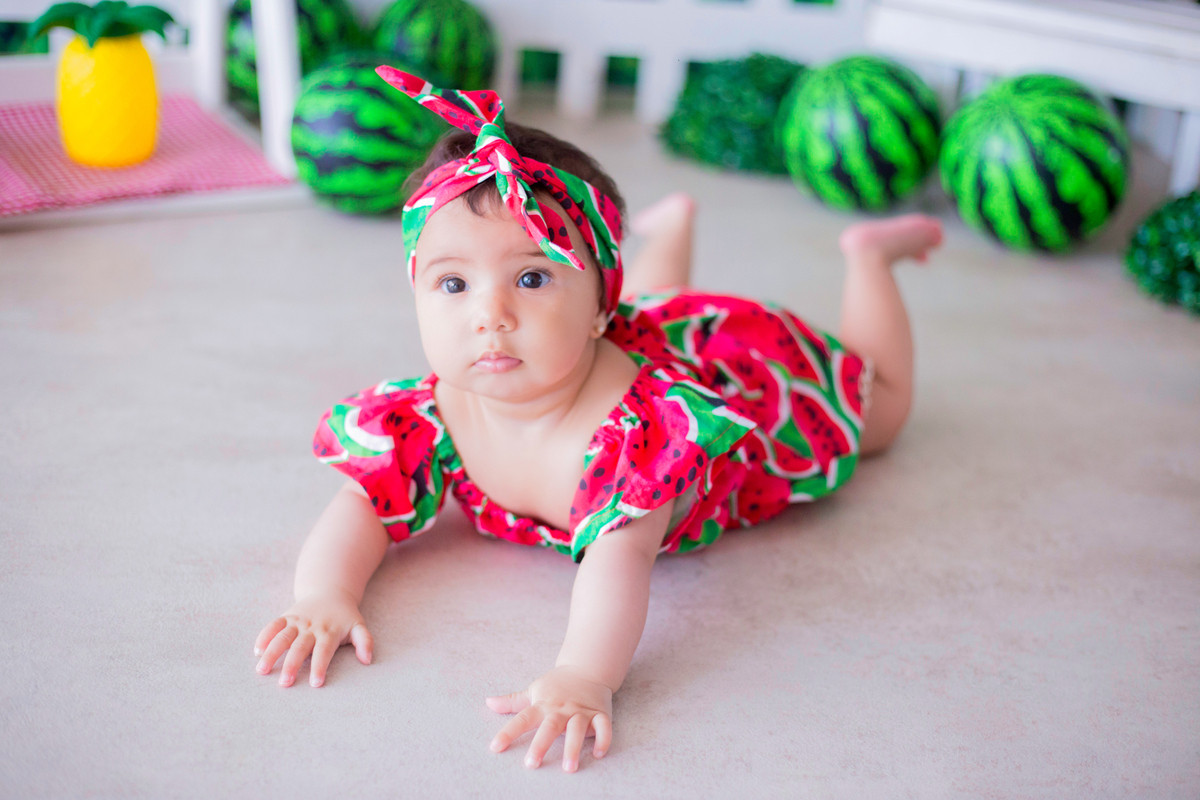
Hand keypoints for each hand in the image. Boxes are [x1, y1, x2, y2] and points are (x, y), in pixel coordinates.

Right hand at [253, 588, 372, 686]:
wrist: (330, 591)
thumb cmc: (344, 616)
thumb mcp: (358, 626)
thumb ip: (365, 641)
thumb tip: (368, 660)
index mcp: (329, 632)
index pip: (324, 651)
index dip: (320, 667)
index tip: (316, 683)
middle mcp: (311, 627)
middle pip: (300, 647)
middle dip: (292, 665)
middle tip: (284, 683)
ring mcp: (297, 621)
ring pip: (282, 637)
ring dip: (271, 653)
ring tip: (262, 670)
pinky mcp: (286, 616)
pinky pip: (273, 625)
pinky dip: (264, 637)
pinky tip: (257, 651)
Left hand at [486, 665, 613, 771]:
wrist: (587, 668)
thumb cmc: (558, 684)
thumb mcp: (534, 690)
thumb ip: (512, 701)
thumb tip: (488, 702)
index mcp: (543, 705)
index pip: (523, 719)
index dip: (508, 733)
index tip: (496, 747)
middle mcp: (561, 709)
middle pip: (550, 726)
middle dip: (541, 744)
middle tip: (531, 763)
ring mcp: (581, 711)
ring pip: (577, 729)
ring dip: (573, 747)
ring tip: (568, 767)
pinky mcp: (600, 714)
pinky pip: (604, 727)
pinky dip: (603, 739)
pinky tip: (598, 754)